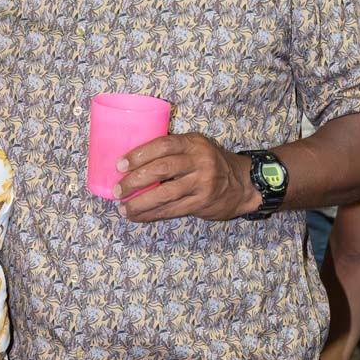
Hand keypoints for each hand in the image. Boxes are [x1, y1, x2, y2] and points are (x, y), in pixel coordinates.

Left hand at [113, 133, 257, 220]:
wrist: (242, 184)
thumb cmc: (210, 164)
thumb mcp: (195, 148)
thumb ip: (172, 150)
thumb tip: (133, 158)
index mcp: (193, 143)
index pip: (162, 145)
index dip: (139, 154)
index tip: (119, 165)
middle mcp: (199, 161)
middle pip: (162, 169)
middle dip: (135, 180)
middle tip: (117, 189)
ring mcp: (202, 183)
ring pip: (165, 193)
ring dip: (140, 202)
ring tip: (123, 208)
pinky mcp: (202, 202)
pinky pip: (172, 210)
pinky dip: (152, 214)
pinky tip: (139, 216)